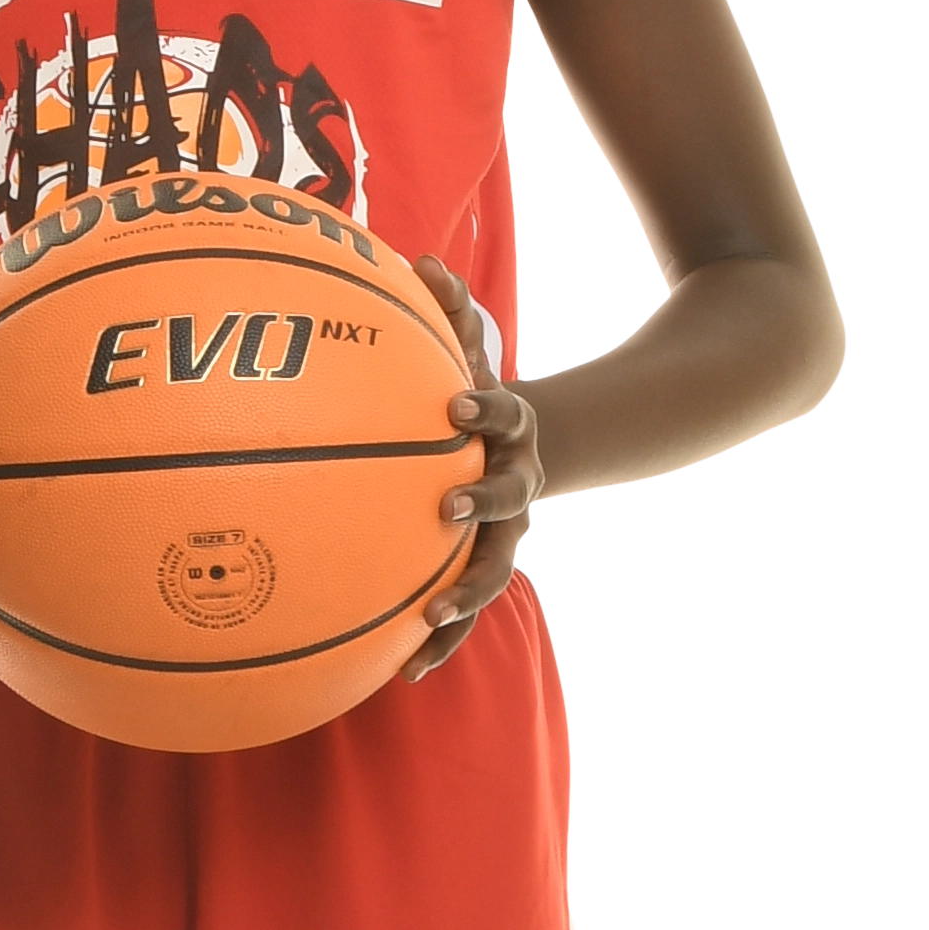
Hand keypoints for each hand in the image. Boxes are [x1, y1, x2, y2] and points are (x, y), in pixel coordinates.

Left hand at [405, 255, 540, 682]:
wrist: (527, 452)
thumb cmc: (478, 396)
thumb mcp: (471, 349)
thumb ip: (450, 308)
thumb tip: (420, 257)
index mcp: (515, 435)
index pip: (510, 417)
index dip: (488, 410)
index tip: (457, 405)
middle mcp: (520, 490)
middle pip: (512, 501)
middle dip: (483, 505)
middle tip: (449, 508)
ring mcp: (506, 537)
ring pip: (492, 573)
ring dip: (463, 597)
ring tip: (428, 618)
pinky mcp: (483, 572)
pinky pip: (463, 613)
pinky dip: (438, 642)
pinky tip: (401, 673)